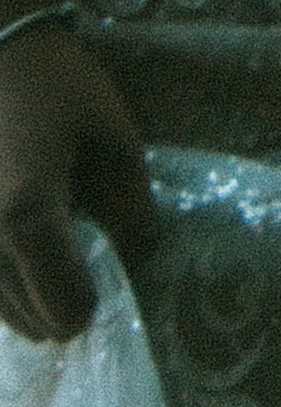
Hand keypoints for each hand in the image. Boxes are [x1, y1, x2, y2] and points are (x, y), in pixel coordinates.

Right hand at [0, 25, 154, 341]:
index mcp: (28, 212)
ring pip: (3, 316)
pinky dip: (7, 285)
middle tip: (84, 255)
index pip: (65, 307)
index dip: (95, 302)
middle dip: (67, 302)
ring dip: (34, 299)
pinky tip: (25, 244)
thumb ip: (131, 205)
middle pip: (34, 322)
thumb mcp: (114, 135)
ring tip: (56, 245)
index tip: (109, 274)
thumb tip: (141, 259)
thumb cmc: (56, 84)